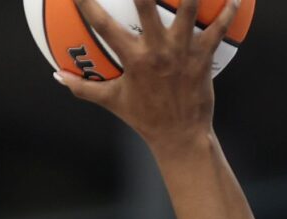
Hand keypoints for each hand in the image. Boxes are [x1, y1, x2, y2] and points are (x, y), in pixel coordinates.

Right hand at [56, 0, 240, 148]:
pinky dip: (228, 12)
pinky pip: (218, 29)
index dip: (87, 3)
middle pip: (146, 5)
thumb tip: (57, 76)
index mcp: (132, 59)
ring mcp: (181, 52)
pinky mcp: (202, 58)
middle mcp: (156, 51)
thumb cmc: (145, 118)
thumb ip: (82, 88)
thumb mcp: (112, 101)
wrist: (180, 137)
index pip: (103, 25)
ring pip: (187, 10)